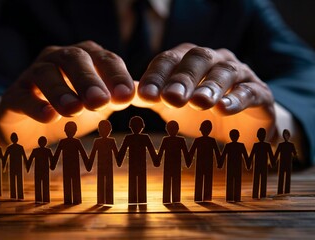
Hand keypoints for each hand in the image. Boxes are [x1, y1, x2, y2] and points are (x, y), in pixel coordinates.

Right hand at [0, 41, 133, 147]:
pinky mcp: (15, 94)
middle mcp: (60, 59)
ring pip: (46, 73)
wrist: (34, 123)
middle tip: (100, 101)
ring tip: (74, 110)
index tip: (127, 97)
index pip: (106, 60)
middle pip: (75, 60)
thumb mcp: (99, 103)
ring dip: (62, 91)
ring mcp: (34, 74)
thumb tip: (144, 95)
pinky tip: (48, 115)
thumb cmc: (73, 108)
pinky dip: (36, 105)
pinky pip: (23, 95)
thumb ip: (118, 97)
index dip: (117, 76)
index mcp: (86, 58)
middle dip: (89, 80)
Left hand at [136, 43, 275, 147]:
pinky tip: (224, 109)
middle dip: (183, 78)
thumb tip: (121, 94)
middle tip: (172, 98)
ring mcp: (239, 75)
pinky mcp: (259, 93)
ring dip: (210, 86)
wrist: (240, 125)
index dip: (156, 76)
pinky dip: (237, 99)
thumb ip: (151, 96)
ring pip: (225, 72)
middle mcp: (214, 61)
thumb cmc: (201, 114)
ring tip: (199, 102)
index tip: (145, 96)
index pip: (169, 60)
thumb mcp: (172, 105)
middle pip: (197, 59)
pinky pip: (250, 91)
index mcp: (189, 61)